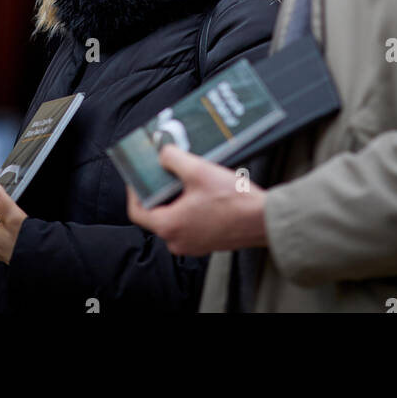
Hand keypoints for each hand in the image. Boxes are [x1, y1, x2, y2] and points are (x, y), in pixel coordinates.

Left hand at [126, 145, 267, 255]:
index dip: (134, 190)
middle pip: (155, 213)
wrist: (262, 220)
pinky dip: (189, 207)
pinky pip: (188, 223)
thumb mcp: (199, 171)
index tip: (137, 175)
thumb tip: (162, 153)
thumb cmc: (233, 201)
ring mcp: (191, 244)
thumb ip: (174, 159)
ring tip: (186, 176)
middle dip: (159, 190)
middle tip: (164, 170)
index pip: (136, 210)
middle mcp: (177, 240)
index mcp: (169, 226)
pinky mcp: (205, 242)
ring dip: (176, 197)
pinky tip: (201, 190)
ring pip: (173, 217)